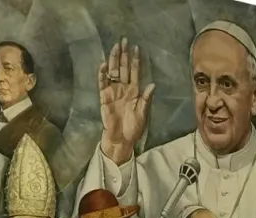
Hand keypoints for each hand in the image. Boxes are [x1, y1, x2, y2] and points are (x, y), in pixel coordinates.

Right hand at [98, 37, 155, 164]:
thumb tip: (153, 85)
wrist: (122, 138)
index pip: (135, 72)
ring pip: (113, 72)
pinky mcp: (104, 96)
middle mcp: (123, 88)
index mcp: (134, 92)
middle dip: (123, 54)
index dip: (136, 60)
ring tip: (115, 47)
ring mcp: (113, 91)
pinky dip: (103, 74)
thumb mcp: (143, 113)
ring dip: (113, 59)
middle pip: (123, 68)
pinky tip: (104, 65)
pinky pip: (102, 83)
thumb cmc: (134, 127)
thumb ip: (146, 99)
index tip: (137, 48)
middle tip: (124, 40)